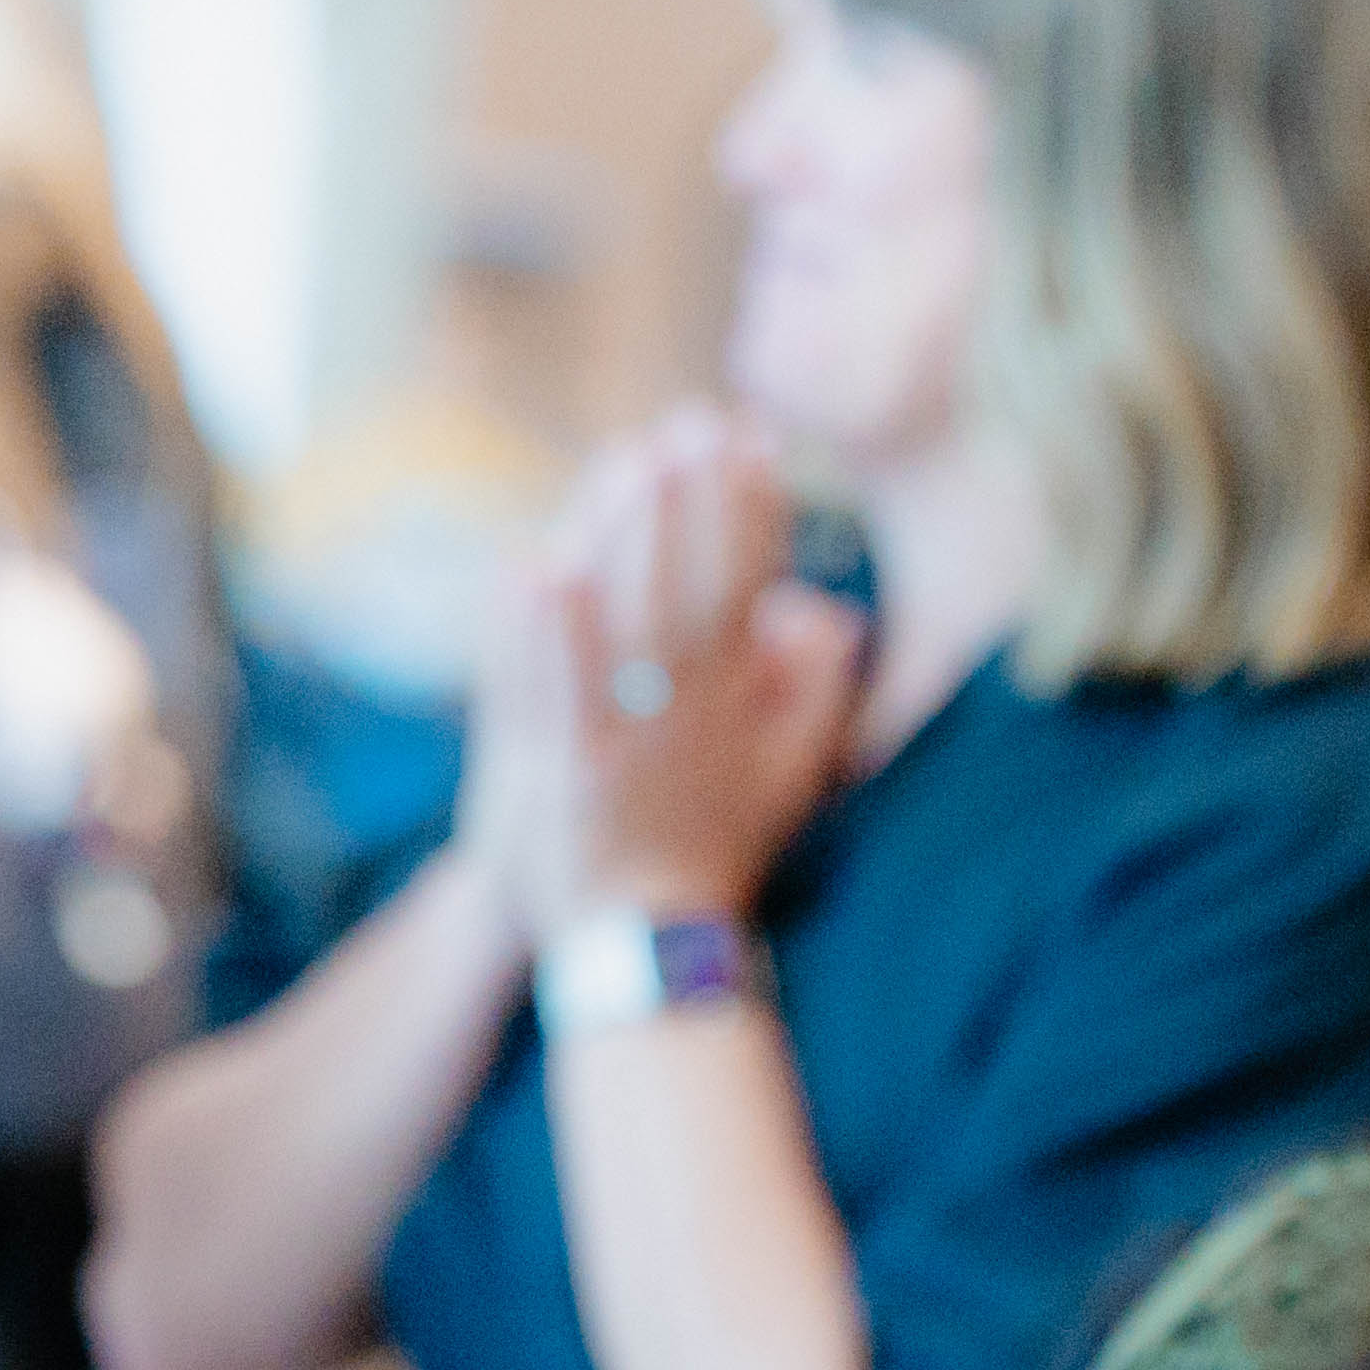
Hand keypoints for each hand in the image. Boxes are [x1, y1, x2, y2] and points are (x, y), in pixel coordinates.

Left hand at [486, 408, 863, 939]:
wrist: (645, 949)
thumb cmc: (713, 851)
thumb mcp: (789, 773)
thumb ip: (816, 690)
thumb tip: (834, 607)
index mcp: (738, 700)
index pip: (753, 586)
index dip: (755, 508)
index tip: (752, 437)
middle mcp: (689, 711)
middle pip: (700, 588)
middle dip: (700, 501)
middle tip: (694, 419)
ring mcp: (628, 740)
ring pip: (636, 625)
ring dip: (635, 541)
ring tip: (632, 461)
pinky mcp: (567, 774)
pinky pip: (559, 692)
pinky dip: (548, 634)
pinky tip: (536, 568)